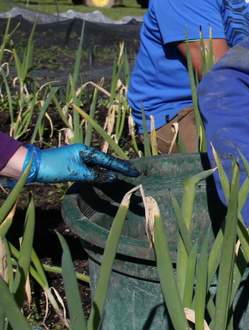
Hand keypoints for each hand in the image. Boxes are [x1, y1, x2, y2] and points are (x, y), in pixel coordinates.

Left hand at [22, 144, 138, 183]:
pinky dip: (100, 174)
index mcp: (85, 151)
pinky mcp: (72, 167)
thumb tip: (112, 178)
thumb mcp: (76, 172)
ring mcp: (77, 160)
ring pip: (98, 166)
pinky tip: (105, 178)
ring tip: (123, 174)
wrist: (31, 166)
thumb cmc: (53, 167)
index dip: (122, 167)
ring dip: (110, 171)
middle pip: (105, 161)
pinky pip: (91, 170)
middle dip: (119, 167)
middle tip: (134, 172)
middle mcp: (83, 154)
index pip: (108, 160)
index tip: (135, 171)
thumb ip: (95, 176)